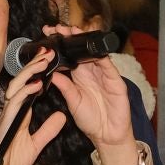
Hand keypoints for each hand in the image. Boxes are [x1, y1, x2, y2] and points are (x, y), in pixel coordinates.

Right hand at [0, 53, 68, 164]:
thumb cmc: (10, 161)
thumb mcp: (36, 144)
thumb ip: (47, 130)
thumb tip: (62, 117)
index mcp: (19, 112)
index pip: (28, 87)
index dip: (37, 73)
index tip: (49, 60)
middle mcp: (12, 109)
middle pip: (21, 81)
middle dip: (34, 65)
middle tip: (48, 51)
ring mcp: (7, 114)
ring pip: (16, 86)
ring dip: (30, 72)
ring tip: (44, 61)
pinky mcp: (5, 122)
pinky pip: (15, 102)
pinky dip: (26, 92)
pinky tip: (36, 85)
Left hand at [39, 27, 135, 164]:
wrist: (107, 136)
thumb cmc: (91, 121)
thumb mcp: (73, 102)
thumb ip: (64, 87)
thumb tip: (52, 73)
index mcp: (80, 77)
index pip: (70, 56)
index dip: (61, 45)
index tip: (48, 35)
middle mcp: (92, 73)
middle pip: (81, 50)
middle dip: (71, 37)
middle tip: (58, 28)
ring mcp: (105, 76)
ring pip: (95, 54)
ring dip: (85, 42)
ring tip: (73, 32)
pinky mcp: (116, 82)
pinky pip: (109, 67)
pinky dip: (102, 58)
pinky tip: (93, 51)